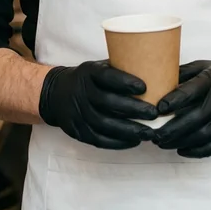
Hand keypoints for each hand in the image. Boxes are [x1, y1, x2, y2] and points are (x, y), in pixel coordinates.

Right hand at [39, 61, 157, 149]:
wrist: (56, 93)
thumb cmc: (88, 79)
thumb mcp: (98, 67)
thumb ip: (119, 70)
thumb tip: (155, 70)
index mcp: (88, 72)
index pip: (106, 76)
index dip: (124, 81)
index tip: (144, 87)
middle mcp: (82, 92)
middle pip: (107, 102)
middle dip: (133, 109)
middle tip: (154, 113)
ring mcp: (78, 113)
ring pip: (104, 124)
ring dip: (129, 130)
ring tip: (149, 132)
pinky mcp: (77, 131)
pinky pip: (99, 139)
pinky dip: (118, 142)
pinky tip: (135, 141)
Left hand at [153, 56, 210, 157]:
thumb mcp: (205, 66)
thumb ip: (183, 73)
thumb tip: (158, 80)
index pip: (190, 91)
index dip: (173, 101)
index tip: (157, 109)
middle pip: (194, 118)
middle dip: (171, 129)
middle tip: (154, 134)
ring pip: (202, 135)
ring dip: (180, 142)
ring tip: (163, 143)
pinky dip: (197, 151)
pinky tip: (182, 150)